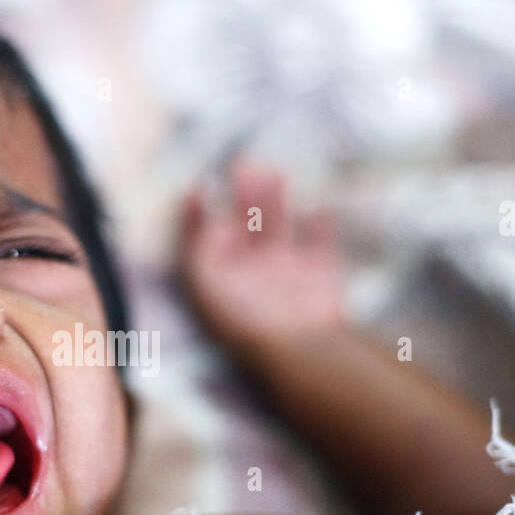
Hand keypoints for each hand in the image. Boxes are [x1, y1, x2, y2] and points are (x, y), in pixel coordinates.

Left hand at [178, 161, 344, 356]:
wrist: (295, 347)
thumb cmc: (243, 316)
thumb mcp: (203, 276)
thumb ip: (194, 238)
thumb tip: (192, 199)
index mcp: (222, 280)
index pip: (207, 241)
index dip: (199, 214)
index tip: (198, 185)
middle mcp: (252, 276)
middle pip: (244, 230)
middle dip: (244, 199)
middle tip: (242, 167)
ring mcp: (288, 276)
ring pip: (278, 230)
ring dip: (275, 202)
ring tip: (273, 173)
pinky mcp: (321, 277)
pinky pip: (321, 247)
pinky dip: (322, 228)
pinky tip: (320, 208)